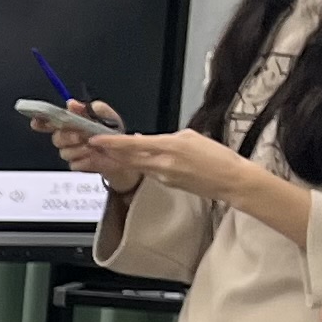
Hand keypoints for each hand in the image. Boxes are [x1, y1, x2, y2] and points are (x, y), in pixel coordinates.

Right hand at [46, 101, 137, 176]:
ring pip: (65, 152)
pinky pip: (75, 164)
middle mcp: (68, 138)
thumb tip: (72, 104)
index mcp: (72, 124)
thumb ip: (90, 109)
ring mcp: (72, 153)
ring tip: (93, 146)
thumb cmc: (113, 134)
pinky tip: (95, 156)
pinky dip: (86, 160)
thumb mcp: (106, 116)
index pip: (50, 122)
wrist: (124, 156)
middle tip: (81, 135)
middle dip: (68, 137)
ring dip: (80, 149)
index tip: (36, 121)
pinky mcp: (78, 166)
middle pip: (56, 139)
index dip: (41, 122)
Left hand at [76, 123, 260, 209]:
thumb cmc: (217, 157)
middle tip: (90, 147)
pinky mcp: (167, 184)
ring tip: (103, 153)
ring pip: (136, 166)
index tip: (95, 139)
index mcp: (169, 147)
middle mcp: (163, 164)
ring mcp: (164, 176)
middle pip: (127, 158)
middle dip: (107, 152)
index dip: (111, 142)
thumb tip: (146, 139)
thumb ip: (166, 138)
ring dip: (119, 160)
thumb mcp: (191, 137)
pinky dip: (138, 165)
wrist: (231, 181)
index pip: (133, 144)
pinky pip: (148, 172)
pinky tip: (132, 161)